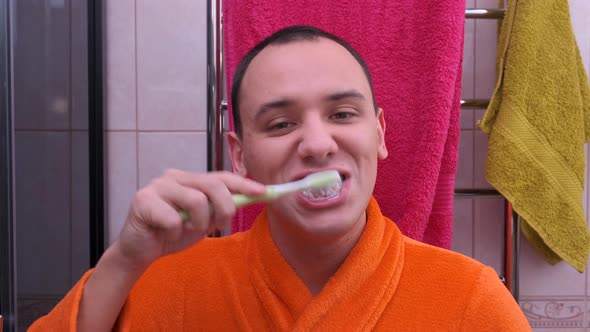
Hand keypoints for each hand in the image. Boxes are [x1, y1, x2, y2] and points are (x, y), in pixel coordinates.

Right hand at [113, 169, 265, 269]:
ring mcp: (157, 186)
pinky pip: (173, 219)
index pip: (221, 176)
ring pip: (196, 201)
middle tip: (218, 225)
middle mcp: (174, 177)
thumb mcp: (203, 220)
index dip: (244, 184)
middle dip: (224, 208)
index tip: (264, 193)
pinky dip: (175, 233)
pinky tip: (165, 234)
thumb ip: (220, 207)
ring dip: (198, 223)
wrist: (141, 250)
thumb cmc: (173, 233)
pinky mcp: (142, 200)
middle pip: (212, 185)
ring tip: (186, 230)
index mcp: (190, 179)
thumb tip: (253, 197)